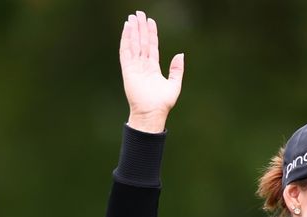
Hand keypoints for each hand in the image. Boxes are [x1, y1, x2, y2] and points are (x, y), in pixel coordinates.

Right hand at [119, 10, 183, 132]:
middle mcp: (143, 65)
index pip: (152, 46)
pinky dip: (126, 39)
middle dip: (140, 28)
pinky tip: (127, 29)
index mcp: (153, 68)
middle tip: (139, 13)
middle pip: (141, 42)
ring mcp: (134, 67)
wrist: (152, 113)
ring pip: (134, 44)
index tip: (150, 21)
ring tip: (132, 17)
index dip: (151, 34)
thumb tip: (180, 54)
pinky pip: (126, 51)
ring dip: (133, 30)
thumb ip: (177, 69)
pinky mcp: (127, 70)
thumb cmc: (162, 103)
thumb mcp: (174, 85)